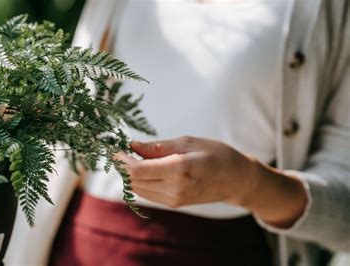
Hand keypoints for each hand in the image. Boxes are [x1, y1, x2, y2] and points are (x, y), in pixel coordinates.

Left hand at [116, 136, 307, 227]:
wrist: (236, 180)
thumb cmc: (216, 154)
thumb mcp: (188, 142)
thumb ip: (157, 146)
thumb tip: (131, 145)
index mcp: (179, 170)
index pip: (137, 170)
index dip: (121, 160)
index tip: (114, 147)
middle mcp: (174, 189)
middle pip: (134, 181)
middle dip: (122, 166)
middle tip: (120, 149)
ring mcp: (174, 199)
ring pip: (137, 189)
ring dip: (130, 174)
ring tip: (131, 156)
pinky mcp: (174, 204)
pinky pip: (147, 193)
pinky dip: (140, 181)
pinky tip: (143, 167)